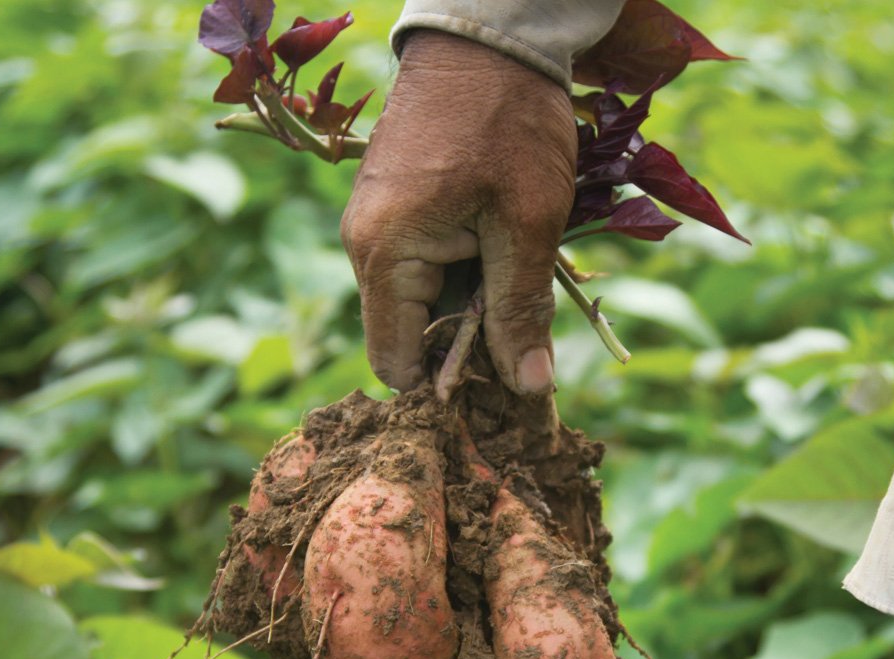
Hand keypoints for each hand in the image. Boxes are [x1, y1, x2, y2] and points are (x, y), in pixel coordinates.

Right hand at [341, 30, 575, 393]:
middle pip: (411, 334)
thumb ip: (520, 311)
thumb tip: (529, 389)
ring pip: (424, 299)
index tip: (500, 387)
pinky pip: (426, 263)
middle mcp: (364, 244)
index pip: (396, 362)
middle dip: (467, 344)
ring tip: (521, 280)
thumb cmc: (509, 123)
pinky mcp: (395, 204)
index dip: (446, 385)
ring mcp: (376, 222)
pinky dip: (466, 270)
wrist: (487, 31)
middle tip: (529, 334)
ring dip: (472, 303)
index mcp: (385, 253)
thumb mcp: (527, 224)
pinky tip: (504, 251)